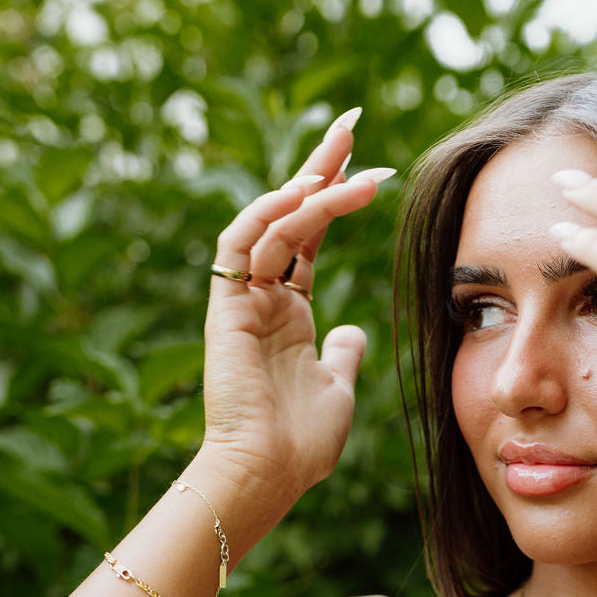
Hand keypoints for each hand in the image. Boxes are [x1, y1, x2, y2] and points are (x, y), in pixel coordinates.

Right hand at [199, 108, 395, 503]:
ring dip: (311, 189)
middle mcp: (264, 298)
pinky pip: (242, 244)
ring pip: (272, 223)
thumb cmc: (301, 445)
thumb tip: (352, 332)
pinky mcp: (227, 308)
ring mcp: (243, 300)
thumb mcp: (337, 390)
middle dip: (318, 164)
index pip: (310, 237)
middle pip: (289, 214)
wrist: (268, 474)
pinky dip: (270, 215)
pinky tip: (306, 194)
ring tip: (352, 164)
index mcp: (289, 313)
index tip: (369, 161)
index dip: (335, 196)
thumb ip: (342, 355)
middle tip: (350, 122)